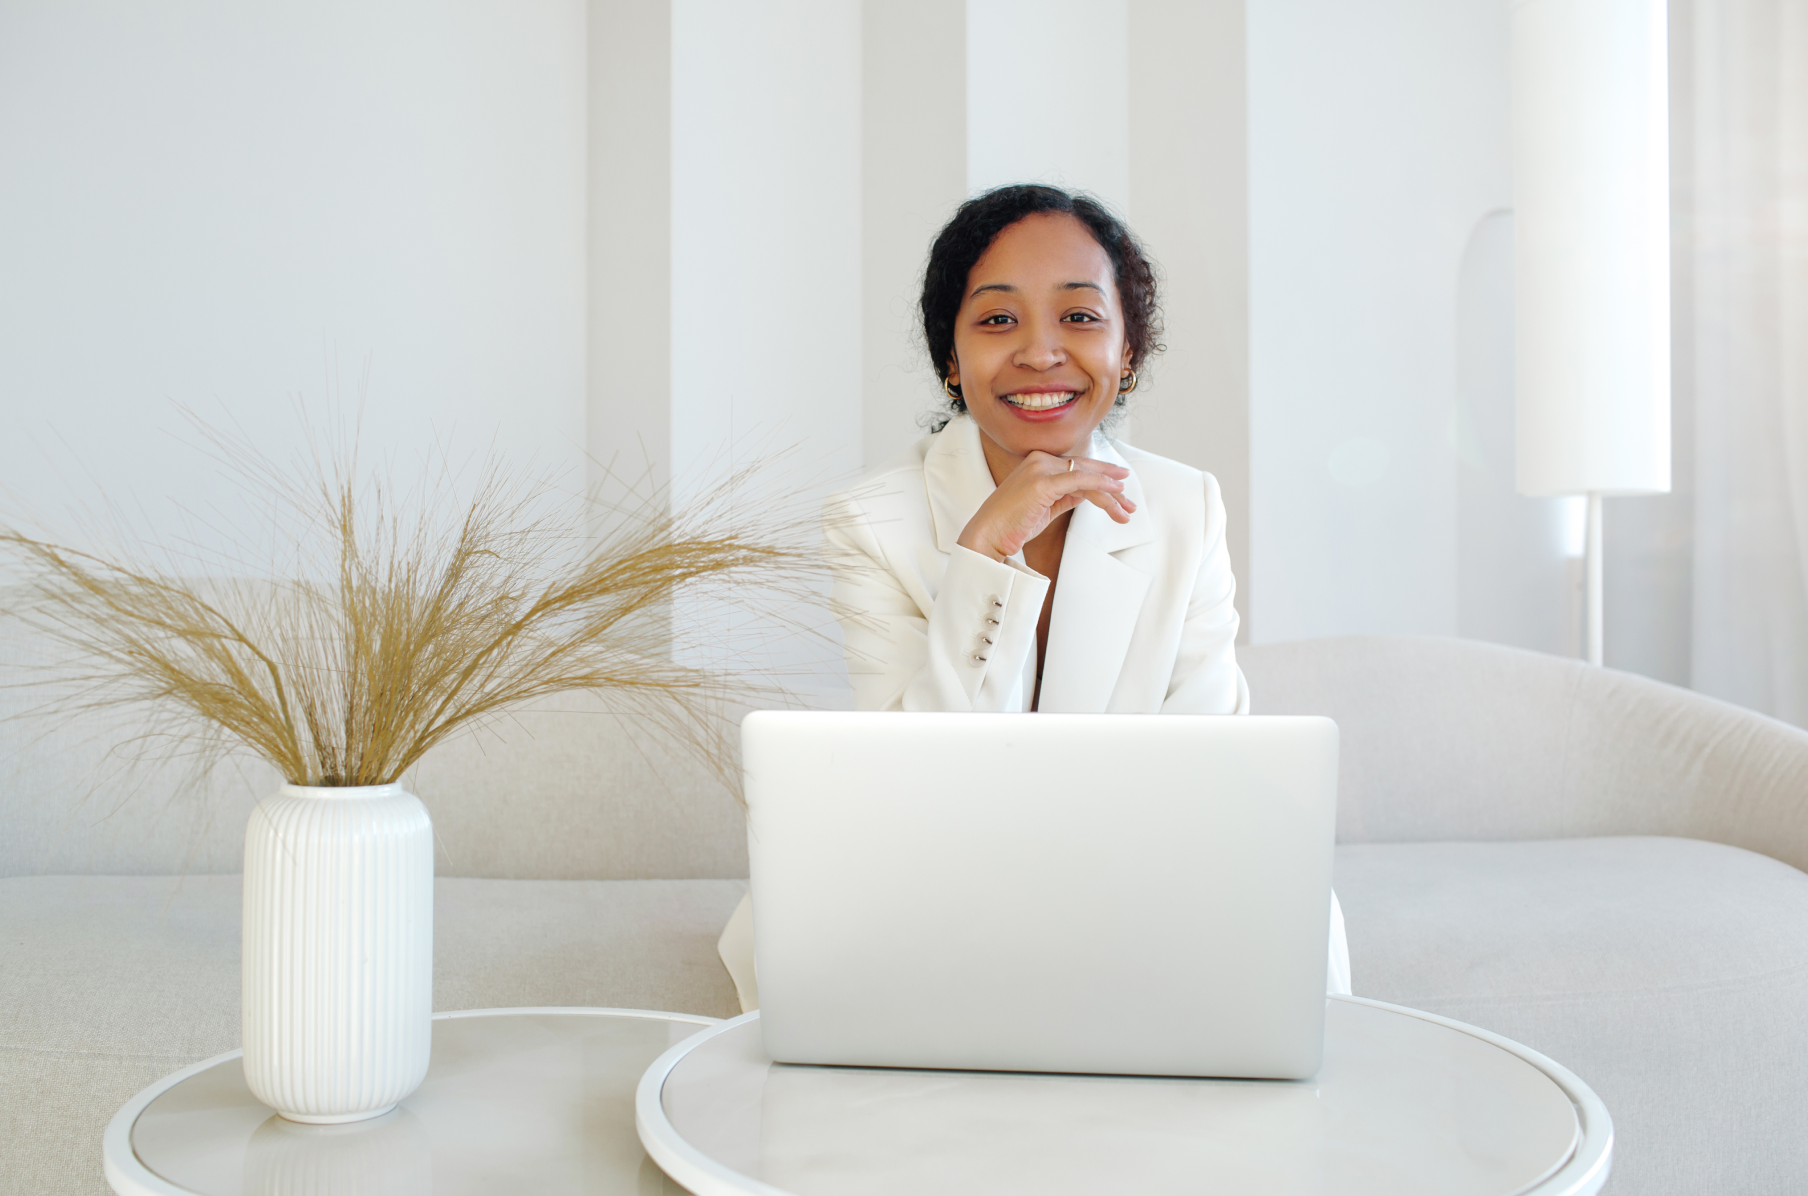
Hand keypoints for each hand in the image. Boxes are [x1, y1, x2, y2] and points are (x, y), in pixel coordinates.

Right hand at [956, 452, 1135, 561]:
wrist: (987, 536)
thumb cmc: (1011, 525)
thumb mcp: (1045, 507)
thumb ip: (1065, 495)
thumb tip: (1088, 493)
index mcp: (1037, 463)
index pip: (1077, 466)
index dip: (1102, 476)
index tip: (1120, 489)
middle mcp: (1039, 460)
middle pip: (1085, 468)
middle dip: (1112, 485)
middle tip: (1130, 501)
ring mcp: (1040, 469)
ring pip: (1086, 476)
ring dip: (1111, 494)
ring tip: (1126, 510)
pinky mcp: (1043, 482)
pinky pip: (1080, 480)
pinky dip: (1100, 486)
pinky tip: (1115, 495)